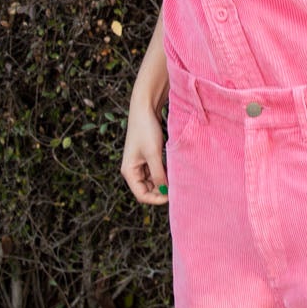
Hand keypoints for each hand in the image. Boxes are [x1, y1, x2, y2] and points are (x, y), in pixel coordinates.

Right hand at [121, 90, 169, 205]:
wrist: (145, 109)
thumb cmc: (146, 130)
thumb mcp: (153, 154)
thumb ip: (158, 174)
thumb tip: (166, 191)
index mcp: (129, 172)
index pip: (142, 195)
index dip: (156, 199)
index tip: (171, 196)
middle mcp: (133, 170)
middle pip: (147, 190)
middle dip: (161, 191)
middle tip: (177, 189)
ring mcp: (140, 164)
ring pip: (153, 181)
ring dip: (164, 182)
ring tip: (177, 180)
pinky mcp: (148, 157)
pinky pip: (156, 172)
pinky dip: (164, 173)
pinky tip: (173, 171)